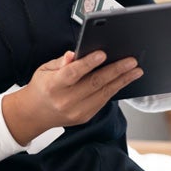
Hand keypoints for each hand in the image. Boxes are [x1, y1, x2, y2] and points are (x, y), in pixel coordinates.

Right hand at [2, 50, 142, 144]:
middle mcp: (65, 100)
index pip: (73, 73)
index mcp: (53, 85)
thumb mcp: (45, 69)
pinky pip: (103, 101)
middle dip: (116, 70)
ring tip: (136, 70)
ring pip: (103, 94)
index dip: (88, 63)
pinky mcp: (85, 117)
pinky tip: (125, 80)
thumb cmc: (42, 86)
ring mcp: (76, 111)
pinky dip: (115, 89)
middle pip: (94, 83)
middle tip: (131, 61)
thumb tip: (74, 54)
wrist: (34, 114)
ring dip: (122, 80)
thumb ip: (61, 62)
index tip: (103, 53)